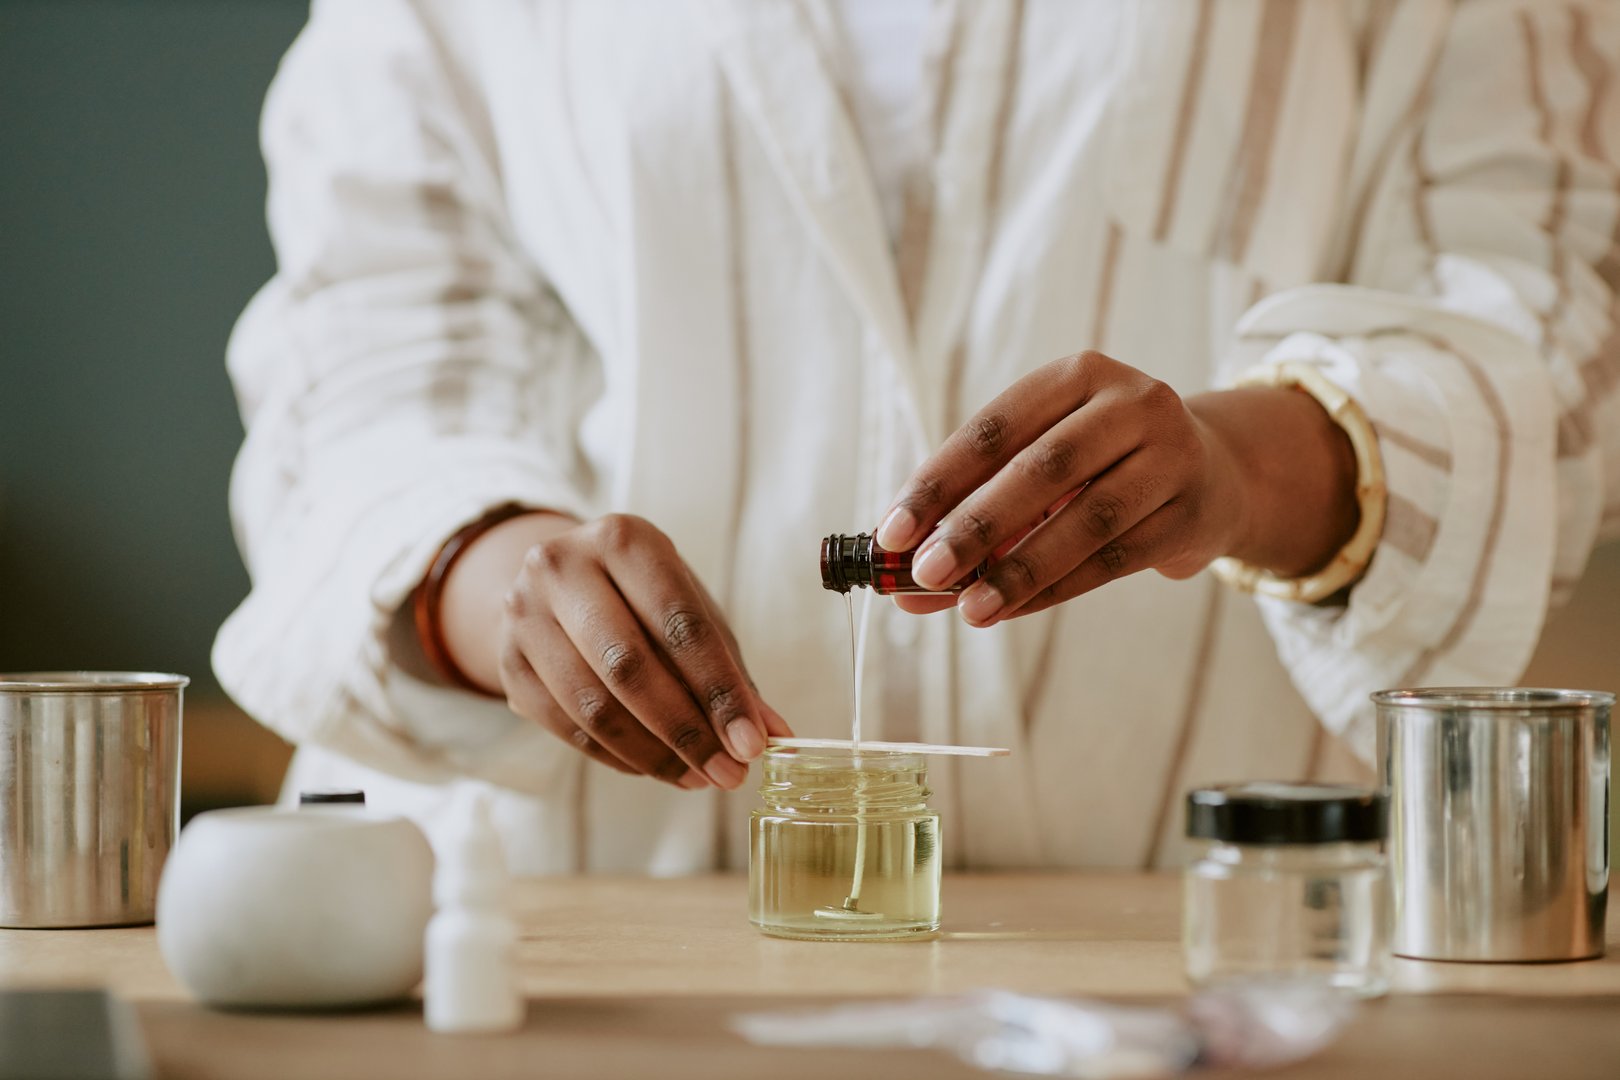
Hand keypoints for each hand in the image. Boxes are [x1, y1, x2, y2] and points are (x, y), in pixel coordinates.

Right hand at [439, 511, 790, 789]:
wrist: (556, 582)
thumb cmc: (640, 595)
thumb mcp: (688, 609)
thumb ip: (729, 669)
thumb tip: (773, 734)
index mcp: (622, 538)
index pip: (678, 622)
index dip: (719, 688)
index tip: (753, 742)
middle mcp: (562, 567)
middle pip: (628, 666)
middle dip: (687, 730)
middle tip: (729, 773)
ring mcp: (524, 615)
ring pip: (592, 705)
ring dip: (654, 754)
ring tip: (699, 778)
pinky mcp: (508, 664)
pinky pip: (567, 728)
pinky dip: (619, 757)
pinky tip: (657, 768)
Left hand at [875, 351, 1357, 625]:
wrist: (1216, 473)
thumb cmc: (1101, 466)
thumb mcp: (1044, 464)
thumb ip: (975, 512)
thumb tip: (902, 584)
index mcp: (1077, 374)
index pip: (994, 428)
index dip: (937, 482)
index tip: (890, 533)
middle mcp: (1131, 402)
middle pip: (1042, 469)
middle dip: (975, 526)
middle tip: (925, 573)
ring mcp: (1170, 455)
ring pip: (1086, 519)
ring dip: (1020, 569)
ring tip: (969, 609)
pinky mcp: (1192, 511)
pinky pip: (1115, 558)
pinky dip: (1058, 588)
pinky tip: (1013, 610)